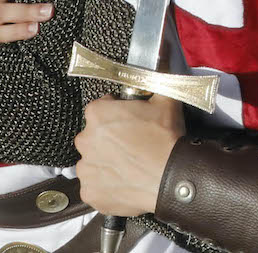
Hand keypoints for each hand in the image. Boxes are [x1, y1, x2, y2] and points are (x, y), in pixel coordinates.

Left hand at [75, 92, 183, 218]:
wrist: (171, 178)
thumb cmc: (166, 138)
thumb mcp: (166, 100)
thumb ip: (156, 82)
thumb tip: (161, 64)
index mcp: (98, 114)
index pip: (100, 109)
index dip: (115, 114)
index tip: (129, 122)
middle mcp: (85, 140)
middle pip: (93, 137)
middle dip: (108, 140)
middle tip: (131, 145)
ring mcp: (86, 169)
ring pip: (92, 162)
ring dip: (105, 163)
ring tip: (129, 166)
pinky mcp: (90, 193)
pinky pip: (95, 186)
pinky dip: (106, 186)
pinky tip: (125, 182)